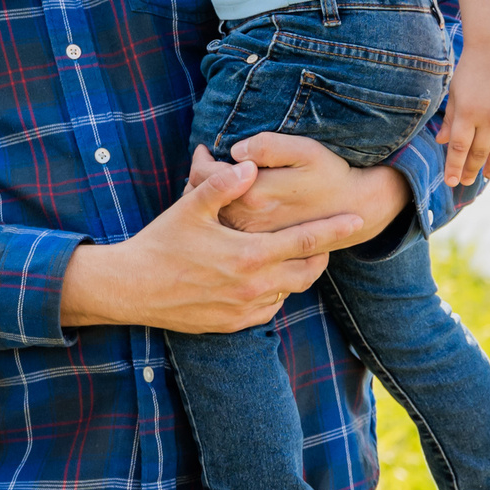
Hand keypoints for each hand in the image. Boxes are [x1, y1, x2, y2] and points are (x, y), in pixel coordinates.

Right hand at [58, 158, 366, 332]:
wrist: (131, 288)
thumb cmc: (160, 243)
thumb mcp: (190, 207)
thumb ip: (223, 184)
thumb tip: (250, 164)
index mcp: (250, 255)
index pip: (306, 241)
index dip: (335, 229)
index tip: (358, 218)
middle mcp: (254, 286)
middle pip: (307, 273)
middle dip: (320, 255)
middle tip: (324, 239)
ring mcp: (244, 309)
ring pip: (288, 292)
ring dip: (295, 274)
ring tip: (292, 256)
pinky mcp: (232, 325)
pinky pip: (268, 310)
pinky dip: (273, 293)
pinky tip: (264, 279)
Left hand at [188, 133, 410, 240]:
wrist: (355, 210)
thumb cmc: (329, 175)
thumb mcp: (306, 151)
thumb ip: (268, 147)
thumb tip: (236, 151)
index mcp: (255, 196)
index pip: (206, 176)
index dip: (201, 160)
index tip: (205, 150)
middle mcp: (249, 222)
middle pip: (203, 201)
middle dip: (197, 181)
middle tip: (203, 165)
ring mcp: (252, 240)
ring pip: (210, 220)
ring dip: (205, 201)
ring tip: (210, 184)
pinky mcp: (259, 249)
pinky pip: (224, 235)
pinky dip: (217, 220)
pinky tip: (224, 206)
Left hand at [440, 45, 489, 186]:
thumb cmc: (471, 68)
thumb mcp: (455, 92)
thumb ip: (451, 118)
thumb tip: (442, 142)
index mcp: (467, 112)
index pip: (459, 148)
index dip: (455, 167)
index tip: (451, 182)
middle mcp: (488, 117)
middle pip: (479, 152)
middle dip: (471, 170)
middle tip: (466, 182)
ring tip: (487, 176)